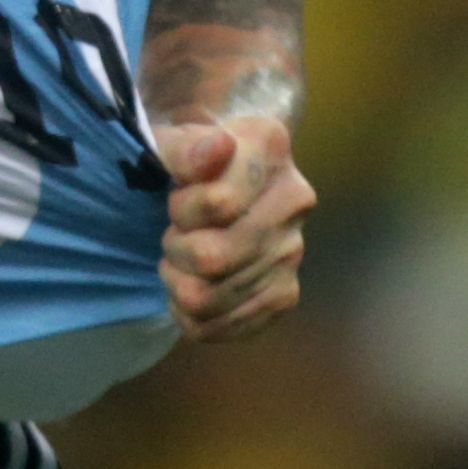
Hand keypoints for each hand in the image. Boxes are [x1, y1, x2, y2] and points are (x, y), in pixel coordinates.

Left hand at [154, 114, 312, 340]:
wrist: (216, 177)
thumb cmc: (187, 156)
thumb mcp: (172, 141)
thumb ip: (185, 148)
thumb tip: (217, 148)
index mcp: (270, 150)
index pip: (217, 205)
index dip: (182, 209)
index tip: (179, 197)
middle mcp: (295, 201)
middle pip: (213, 258)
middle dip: (176, 249)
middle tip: (174, 235)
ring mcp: (293, 251)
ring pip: (209, 298)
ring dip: (179, 283)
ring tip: (182, 260)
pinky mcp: (284, 295)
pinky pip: (224, 327)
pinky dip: (192, 317)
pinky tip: (191, 288)